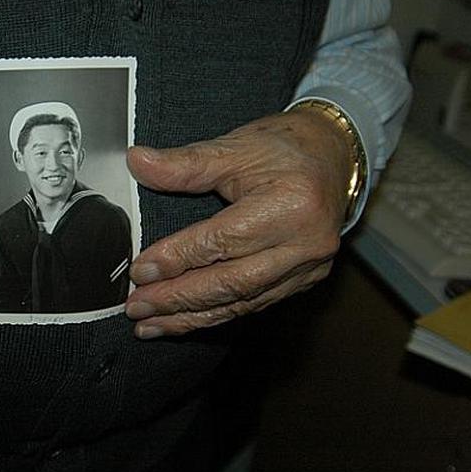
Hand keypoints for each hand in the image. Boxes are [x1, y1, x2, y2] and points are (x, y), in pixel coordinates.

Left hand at [125, 110, 351, 336]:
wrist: (334, 155)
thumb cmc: (285, 148)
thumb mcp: (234, 147)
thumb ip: (184, 163)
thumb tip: (137, 162)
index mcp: (290, 205)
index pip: (222, 241)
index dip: (177, 258)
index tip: (140, 270)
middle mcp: (305, 243)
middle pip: (231, 282)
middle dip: (178, 298)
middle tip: (136, 307)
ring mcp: (308, 267)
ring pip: (240, 301)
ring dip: (191, 316)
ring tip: (150, 325)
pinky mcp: (303, 281)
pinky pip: (253, 304)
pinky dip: (214, 314)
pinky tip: (184, 320)